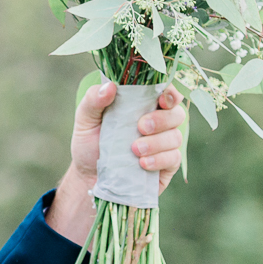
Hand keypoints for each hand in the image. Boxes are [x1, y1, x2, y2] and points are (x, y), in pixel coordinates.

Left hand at [69, 80, 185, 191]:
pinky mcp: (166, 165)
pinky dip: (159, 159)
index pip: (166, 92)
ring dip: (157, 142)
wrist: (88, 176)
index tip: (161, 99)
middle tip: (141, 127)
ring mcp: (164, 144)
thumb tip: (110, 86)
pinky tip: (143, 164)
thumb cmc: (89, 143)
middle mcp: (159, 122)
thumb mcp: (85, 119)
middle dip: (162, 119)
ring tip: (135, 149)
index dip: (170, 93)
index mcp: (142, 105)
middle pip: (177, 113)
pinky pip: (173, 159)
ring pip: (175, 137)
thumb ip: (94, 100)